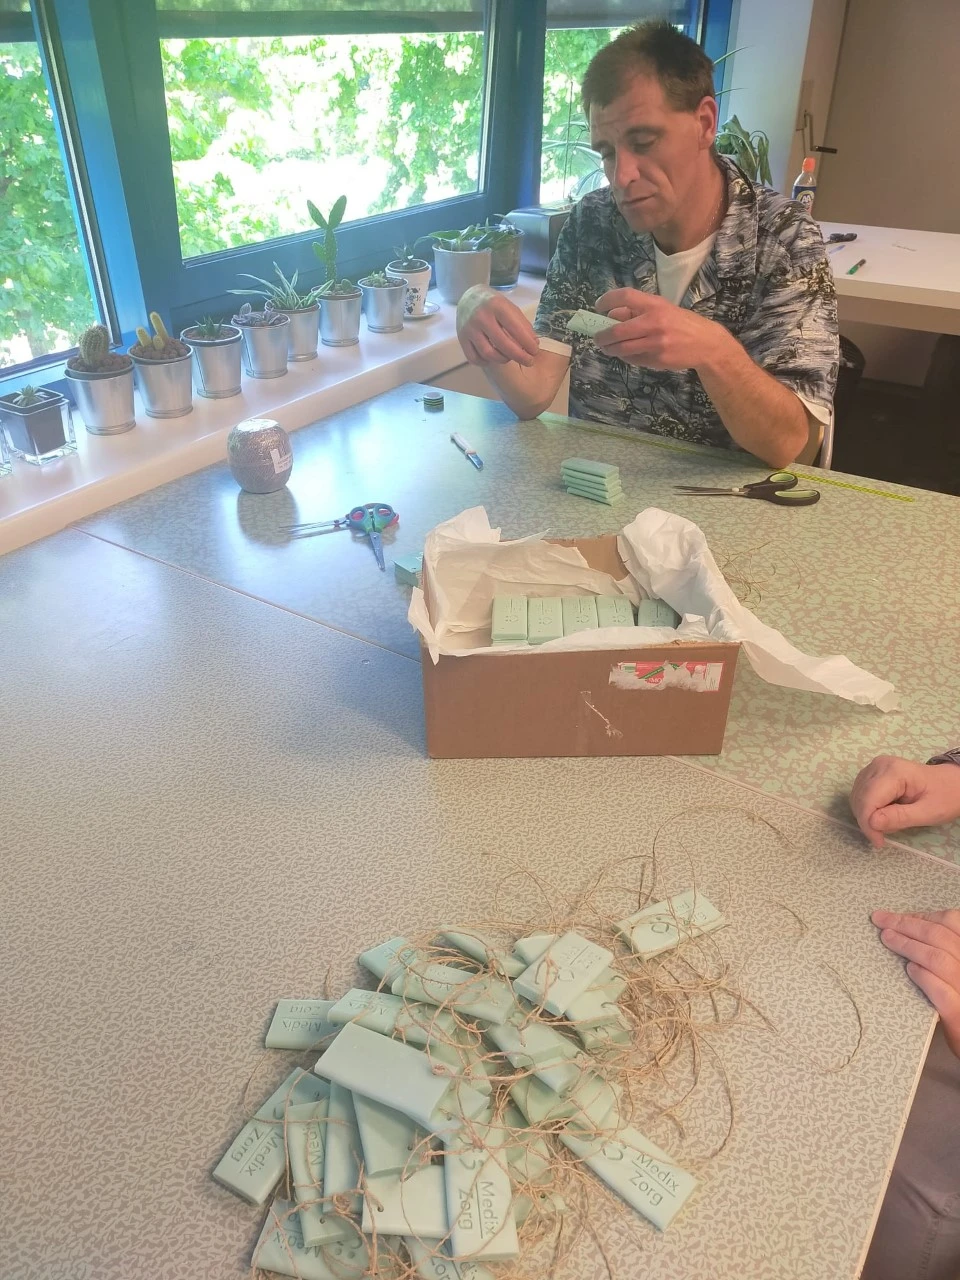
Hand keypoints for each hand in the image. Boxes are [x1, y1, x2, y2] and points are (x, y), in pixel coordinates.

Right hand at [456, 286, 538, 367]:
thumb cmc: (494, 305)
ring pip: (488, 354)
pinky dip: (486, 362)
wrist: (469, 298)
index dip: (527, 343)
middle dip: (519, 356)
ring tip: (510, 357)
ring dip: (503, 359)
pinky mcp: (461, 339)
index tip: (534, 351)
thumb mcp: (510, 308)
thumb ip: (522, 325)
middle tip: (529, 361)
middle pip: (502, 344)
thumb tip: (533, 344)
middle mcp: (481, 317)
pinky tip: (493, 358)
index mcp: (496, 306)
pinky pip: (474, 358)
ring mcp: (469, 329)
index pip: (515, 329)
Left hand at [592, 288, 730, 371]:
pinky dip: (625, 356)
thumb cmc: (680, 323)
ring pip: (621, 348)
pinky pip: (633, 358)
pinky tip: (626, 353)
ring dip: (609, 349)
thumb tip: (611, 315)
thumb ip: (637, 311)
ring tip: (606, 347)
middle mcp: (654, 322)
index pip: (625, 296)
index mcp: (655, 304)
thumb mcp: (662, 309)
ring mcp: (655, 342)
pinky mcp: (657, 359)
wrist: (705, 343)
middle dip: (601, 336)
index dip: (607, 300)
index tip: (598, 307)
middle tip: (597, 338)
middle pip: (617, 330)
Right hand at [850, 755, 959, 847]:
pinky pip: (861, 794)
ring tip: (888, 824)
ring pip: (857, 797)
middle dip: (868, 822)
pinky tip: (883, 815)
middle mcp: (879, 765)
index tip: (878, 842)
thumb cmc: (944, 797)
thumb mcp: (928, 812)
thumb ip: (900, 818)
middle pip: (860, 798)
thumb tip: (871, 823)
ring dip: (867, 816)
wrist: (951, 783)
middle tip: (882, 837)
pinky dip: (868, 810)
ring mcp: (874, 767)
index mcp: (894, 771)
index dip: (868, 824)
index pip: (868, 800)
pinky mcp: (872, 773)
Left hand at [872, 909, 959, 1057]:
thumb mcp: (959, 966)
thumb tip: (914, 926)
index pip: (952, 923)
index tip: (902, 916)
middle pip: (940, 936)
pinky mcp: (958, 1014)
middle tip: (881, 920)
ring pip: (937, 959)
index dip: (924, 917)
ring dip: (908, 945)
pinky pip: (940, 990)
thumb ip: (947, 949)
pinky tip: (910, 969)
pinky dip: (923, 976)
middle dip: (907, 924)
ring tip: (887, 938)